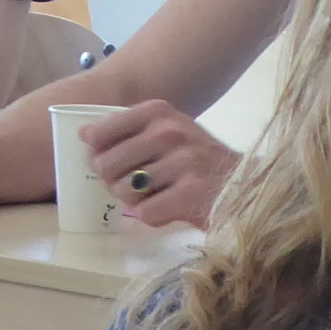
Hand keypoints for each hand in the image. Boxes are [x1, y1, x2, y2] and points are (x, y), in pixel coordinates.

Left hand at [86, 101, 237, 228]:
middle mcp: (169, 131)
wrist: (246, 186)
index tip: (115, 163)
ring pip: (123, 191)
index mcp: (159, 112)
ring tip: (159, 196)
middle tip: (138, 186)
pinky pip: (145, 214)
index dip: (98, 154)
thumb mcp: (167, 133)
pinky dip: (154, 217)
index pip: (100, 133)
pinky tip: (173, 208)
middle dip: (114, 182)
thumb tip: (84, 133)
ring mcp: (183, 161)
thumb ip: (127, 131)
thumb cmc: (199, 162)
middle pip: (106, 165)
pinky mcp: (192, 193)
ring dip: (135, 202)